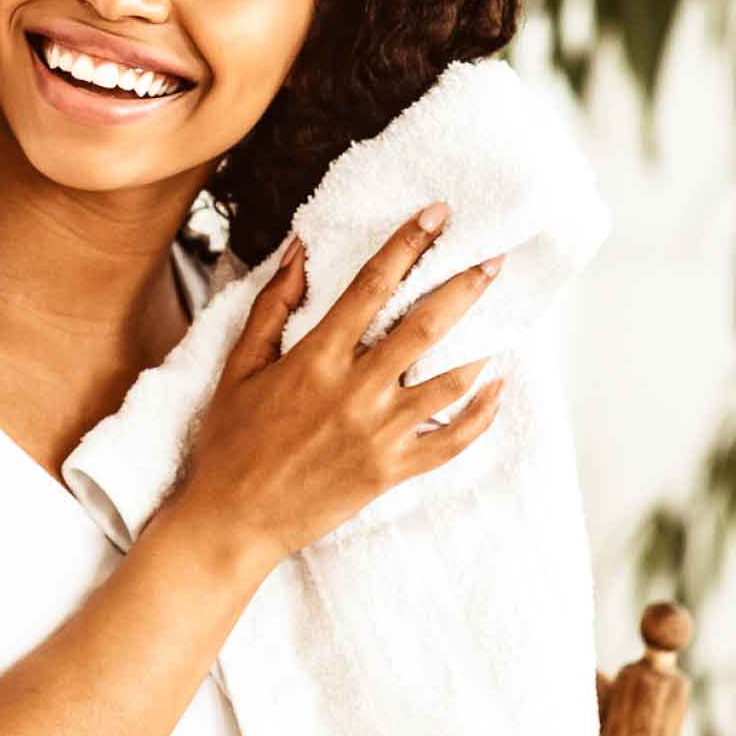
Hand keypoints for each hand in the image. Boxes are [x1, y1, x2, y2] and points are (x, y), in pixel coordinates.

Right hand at [164, 203, 507, 566]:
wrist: (234, 520)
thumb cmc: (231, 442)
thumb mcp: (240, 366)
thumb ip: (273, 305)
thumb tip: (299, 250)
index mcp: (316, 359)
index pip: (372, 285)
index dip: (408, 244)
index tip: (437, 215)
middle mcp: (355, 391)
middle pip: (426, 325)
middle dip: (465, 285)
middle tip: (495, 259)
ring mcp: (379, 433)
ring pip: (450, 380)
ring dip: (482, 344)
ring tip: (505, 319)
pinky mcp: (393, 471)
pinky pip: (453, 439)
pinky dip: (483, 412)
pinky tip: (497, 385)